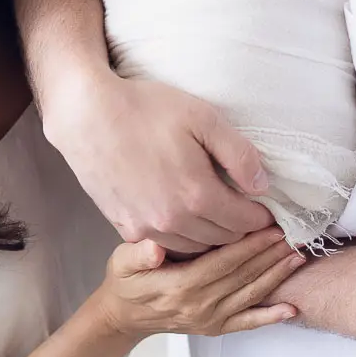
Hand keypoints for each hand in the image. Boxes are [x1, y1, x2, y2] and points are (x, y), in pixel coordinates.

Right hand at [45, 73, 274, 254]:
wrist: (86, 115)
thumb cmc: (145, 109)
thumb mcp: (203, 118)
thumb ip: (239, 154)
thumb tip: (261, 184)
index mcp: (197, 196)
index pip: (244, 222)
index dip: (262, 218)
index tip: (270, 212)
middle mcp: (172, 221)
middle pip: (222, 240)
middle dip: (241, 230)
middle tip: (248, 215)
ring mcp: (146, 228)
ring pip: (194, 248)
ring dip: (212, 237)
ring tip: (220, 219)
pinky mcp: (124, 226)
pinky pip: (164, 245)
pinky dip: (182, 237)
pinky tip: (185, 219)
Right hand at [93, 229, 303, 337]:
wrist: (123, 317)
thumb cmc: (125, 282)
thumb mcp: (121, 261)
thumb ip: (138, 253)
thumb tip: (154, 248)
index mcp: (181, 286)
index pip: (224, 261)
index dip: (250, 244)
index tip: (272, 226)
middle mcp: (199, 305)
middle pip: (243, 276)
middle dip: (271, 254)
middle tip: (296, 234)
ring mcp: (209, 319)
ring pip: (250, 295)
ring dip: (277, 277)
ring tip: (299, 257)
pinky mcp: (214, 327)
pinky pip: (247, 323)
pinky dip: (270, 317)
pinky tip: (291, 309)